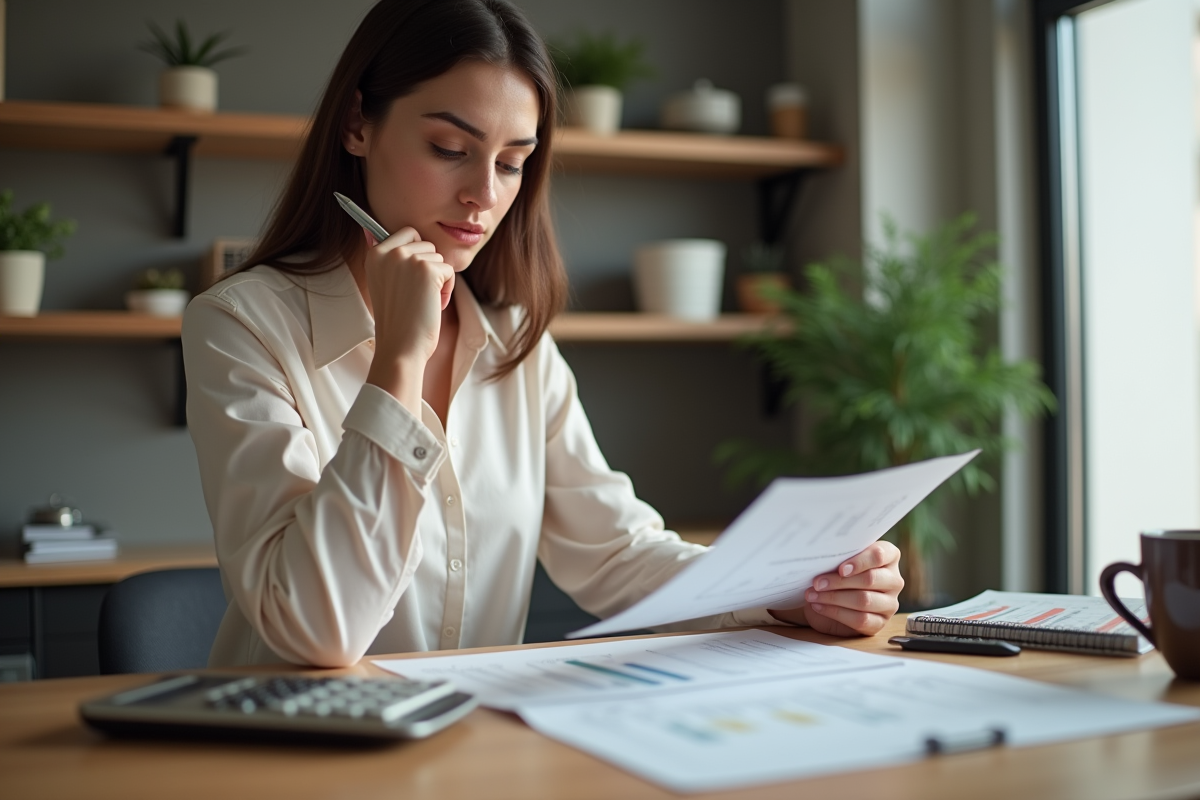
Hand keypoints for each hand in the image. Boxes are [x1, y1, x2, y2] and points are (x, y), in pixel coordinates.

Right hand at [362, 227, 454, 411]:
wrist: (400, 347)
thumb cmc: (396, 320)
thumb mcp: (382, 282)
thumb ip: (384, 258)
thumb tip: (370, 229)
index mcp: (374, 254)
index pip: (407, 233)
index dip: (416, 255)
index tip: (410, 280)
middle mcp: (389, 252)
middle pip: (426, 243)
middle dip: (428, 268)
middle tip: (415, 294)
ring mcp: (408, 259)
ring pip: (439, 258)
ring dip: (437, 281)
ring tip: (421, 302)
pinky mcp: (427, 270)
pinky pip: (450, 271)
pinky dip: (447, 290)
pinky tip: (431, 306)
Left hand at [769, 541, 902, 636]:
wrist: (832, 596)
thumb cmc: (837, 571)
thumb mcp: (840, 559)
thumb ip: (839, 555)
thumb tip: (824, 555)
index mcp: (889, 556)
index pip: (879, 555)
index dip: (860, 562)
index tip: (840, 568)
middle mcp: (894, 580)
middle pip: (870, 579)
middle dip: (839, 581)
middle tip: (817, 583)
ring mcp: (890, 603)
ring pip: (864, 600)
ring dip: (833, 598)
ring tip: (813, 595)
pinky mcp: (880, 622)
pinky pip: (860, 619)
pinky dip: (836, 612)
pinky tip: (819, 606)